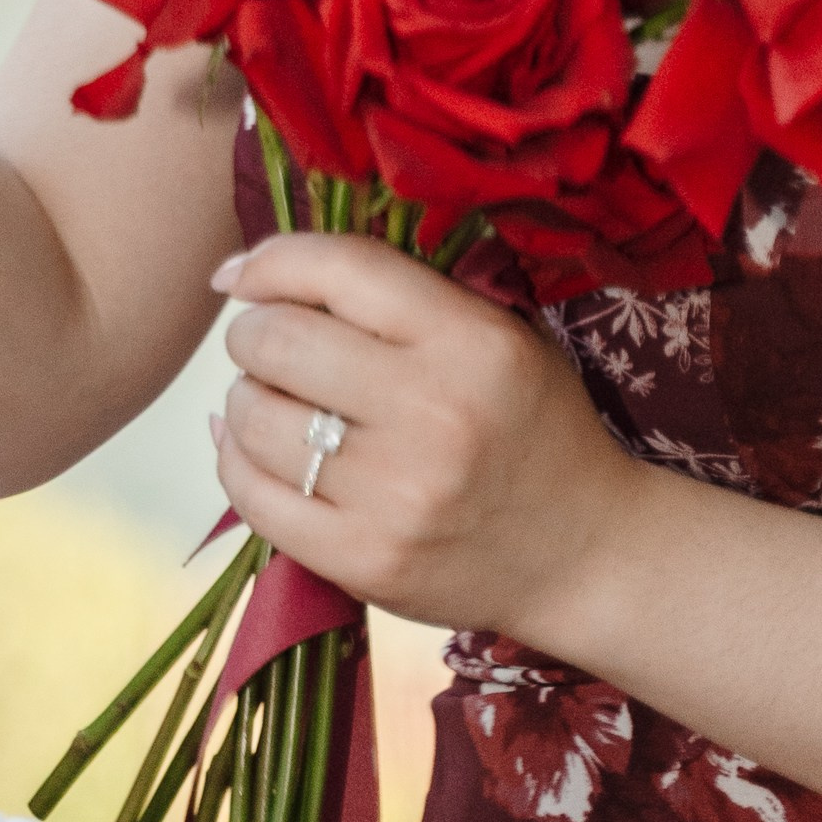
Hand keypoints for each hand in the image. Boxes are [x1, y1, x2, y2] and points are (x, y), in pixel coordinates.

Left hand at [210, 231, 649, 653]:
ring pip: (253, 418)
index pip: (339, 268)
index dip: (270, 260)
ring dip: (243, 399)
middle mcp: (433, 413)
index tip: (241, 276)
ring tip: (272, 402)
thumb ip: (397, 296)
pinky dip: (236, 462)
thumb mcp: (498, 336)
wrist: (585, 554)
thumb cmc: (529, 427)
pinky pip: (252, 496)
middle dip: (253, 334)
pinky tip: (255, 450)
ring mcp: (395, 495)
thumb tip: (247, 272)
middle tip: (266, 347)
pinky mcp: (364, 560)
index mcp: (472, 341)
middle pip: (277, 341)